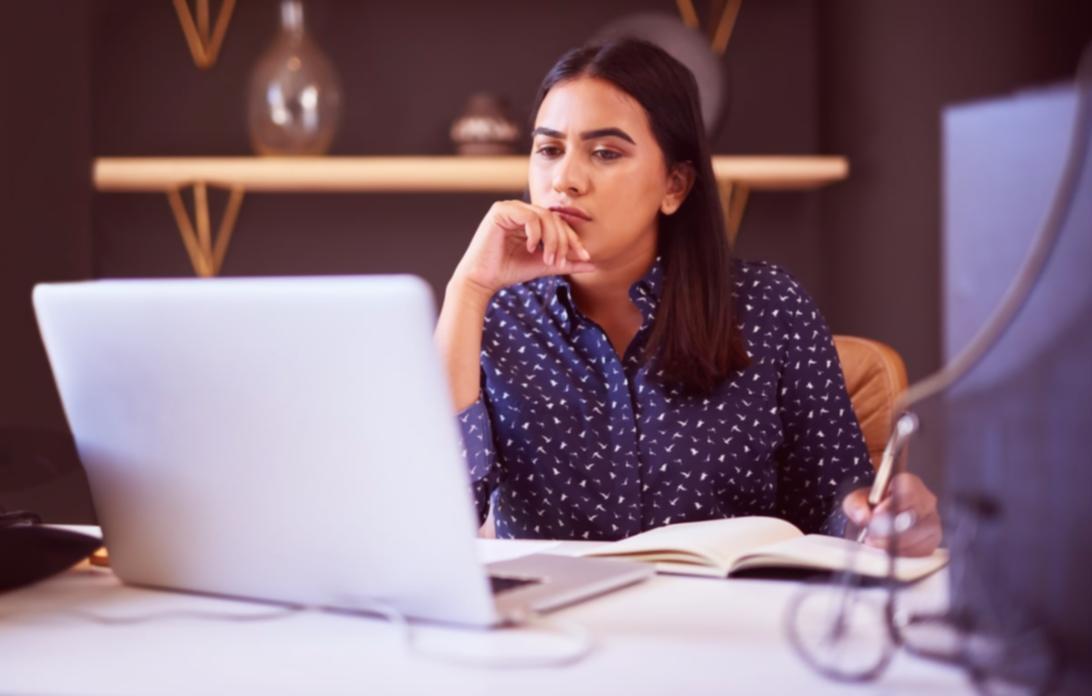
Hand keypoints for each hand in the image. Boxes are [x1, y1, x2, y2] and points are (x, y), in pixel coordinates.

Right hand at [451, 200, 595, 297]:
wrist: (483, 280)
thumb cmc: (509, 271)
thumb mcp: (544, 265)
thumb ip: (566, 262)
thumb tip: (594, 264)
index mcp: (532, 220)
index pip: (560, 223)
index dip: (573, 239)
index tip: (584, 256)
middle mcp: (522, 210)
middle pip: (555, 218)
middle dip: (563, 241)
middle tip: (559, 262)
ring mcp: (511, 208)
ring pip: (544, 216)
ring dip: (551, 239)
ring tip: (547, 259)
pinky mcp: (500, 210)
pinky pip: (528, 216)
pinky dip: (535, 233)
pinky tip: (531, 248)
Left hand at [842, 473, 941, 556]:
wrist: (877, 517)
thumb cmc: (870, 505)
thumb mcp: (856, 500)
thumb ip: (856, 505)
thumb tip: (864, 517)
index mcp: (909, 483)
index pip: (908, 489)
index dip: (892, 504)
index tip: (876, 515)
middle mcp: (926, 500)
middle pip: (918, 513)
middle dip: (894, 529)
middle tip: (873, 537)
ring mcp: (932, 520)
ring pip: (925, 532)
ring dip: (899, 544)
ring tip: (877, 545)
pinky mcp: (933, 539)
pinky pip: (926, 548)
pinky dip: (907, 553)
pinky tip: (890, 553)